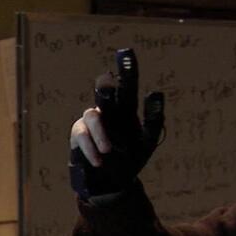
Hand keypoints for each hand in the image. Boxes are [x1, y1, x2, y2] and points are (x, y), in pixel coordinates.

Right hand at [69, 48, 164, 200]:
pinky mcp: (79, 136)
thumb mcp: (147, 142)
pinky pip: (82, 136)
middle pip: (105, 91)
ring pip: (92, 116)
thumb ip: (154, 120)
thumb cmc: (131, 159)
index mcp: (126, 110)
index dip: (126, 68)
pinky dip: (91, 148)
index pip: (127, 85)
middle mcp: (108, 111)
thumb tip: (156, 92)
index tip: (126, 51)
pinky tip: (99, 160)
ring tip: (108, 151)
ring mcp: (91, 122)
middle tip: (107, 84)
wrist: (112, 184)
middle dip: (105, 86)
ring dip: (100, 133)